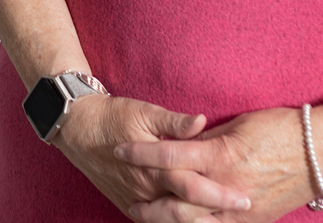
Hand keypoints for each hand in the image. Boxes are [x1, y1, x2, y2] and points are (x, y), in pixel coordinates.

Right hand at [52, 93, 252, 221]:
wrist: (76, 127)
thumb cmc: (113, 116)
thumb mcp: (144, 111)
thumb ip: (175, 122)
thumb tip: (202, 121)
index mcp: (155, 167)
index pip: (194, 187)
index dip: (221, 194)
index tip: (245, 196)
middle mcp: (147, 189)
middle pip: (188, 212)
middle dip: (217, 215)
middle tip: (244, 212)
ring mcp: (136, 200)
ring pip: (171, 221)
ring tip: (223, 222)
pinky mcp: (128, 203)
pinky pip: (155, 221)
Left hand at [115, 107, 322, 222]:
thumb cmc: (282, 128)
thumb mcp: (239, 124)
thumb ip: (206, 138)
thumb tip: (181, 141)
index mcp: (221, 155)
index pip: (169, 156)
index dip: (140, 154)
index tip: (119, 149)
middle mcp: (227, 187)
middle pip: (175, 201)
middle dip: (148, 202)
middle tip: (127, 197)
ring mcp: (242, 209)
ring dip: (166, 222)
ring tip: (145, 217)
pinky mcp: (254, 221)